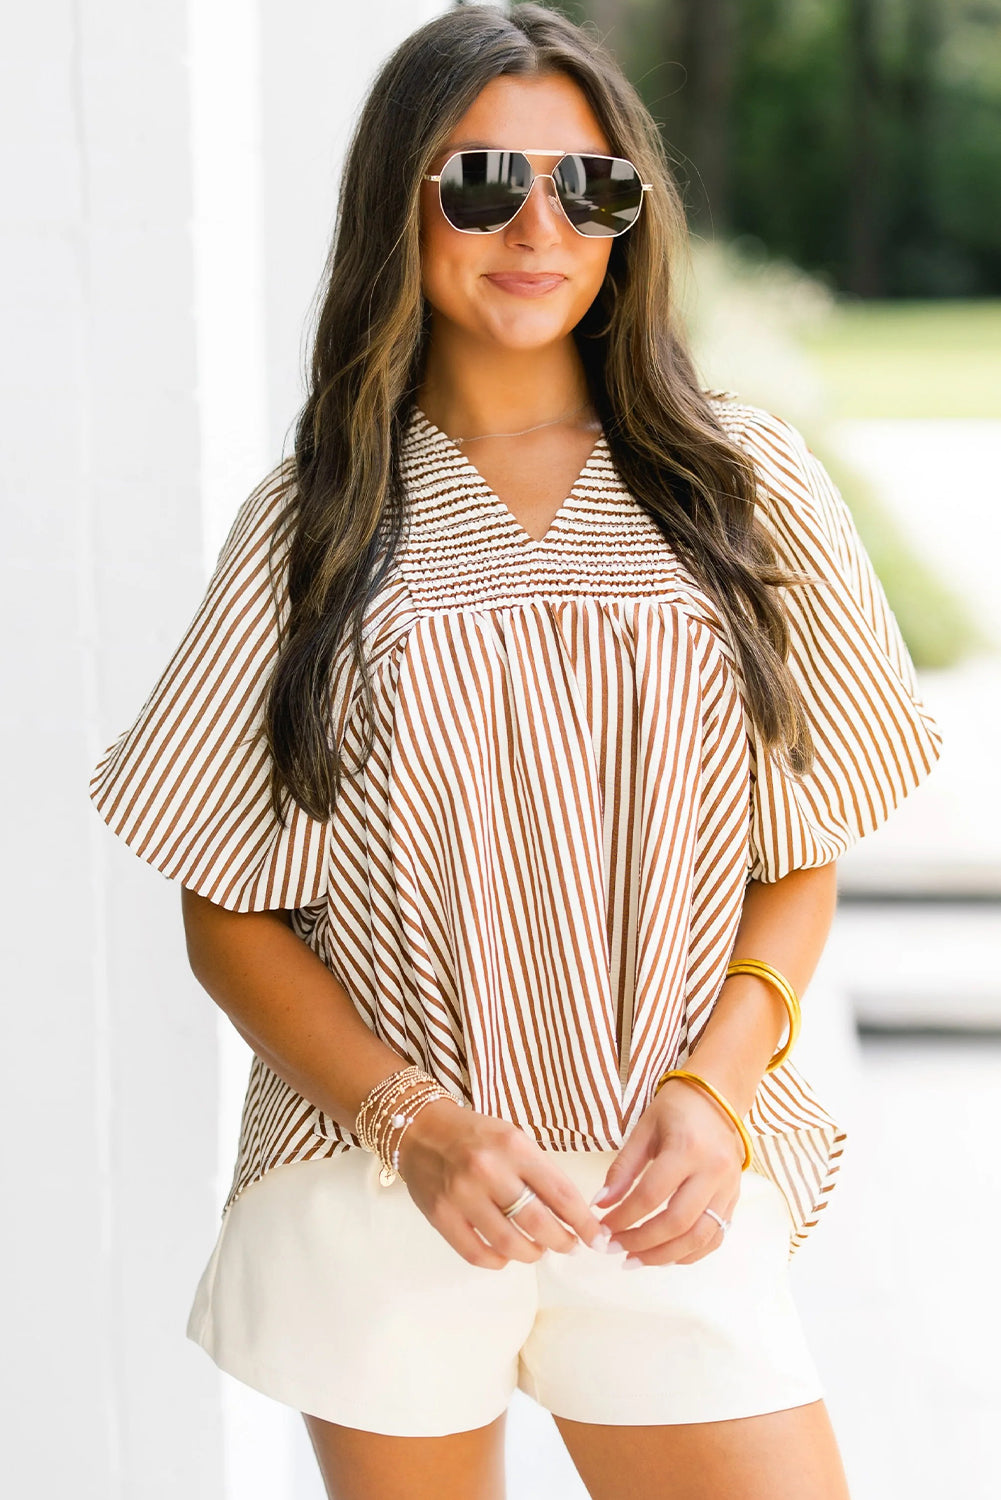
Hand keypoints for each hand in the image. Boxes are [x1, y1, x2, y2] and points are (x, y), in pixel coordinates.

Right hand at [396, 1096, 609, 1268]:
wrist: (420, 1128)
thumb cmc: (474, 1135)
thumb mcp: (513, 1139)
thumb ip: (538, 1173)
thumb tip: (570, 1215)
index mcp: (513, 1145)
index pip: (560, 1192)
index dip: (583, 1221)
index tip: (595, 1237)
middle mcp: (488, 1169)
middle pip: (537, 1223)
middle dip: (561, 1242)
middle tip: (568, 1246)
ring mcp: (461, 1193)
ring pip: (509, 1243)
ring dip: (531, 1253)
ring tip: (536, 1250)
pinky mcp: (440, 1214)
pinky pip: (476, 1253)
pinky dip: (497, 1261)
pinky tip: (504, 1255)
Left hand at [589, 1078, 745, 1265]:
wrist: (718, 1097)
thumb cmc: (676, 1109)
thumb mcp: (643, 1129)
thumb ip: (622, 1168)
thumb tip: (600, 1204)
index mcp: (687, 1149)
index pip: (651, 1195)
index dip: (623, 1218)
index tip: (602, 1229)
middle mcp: (713, 1171)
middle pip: (677, 1222)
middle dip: (642, 1243)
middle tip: (615, 1250)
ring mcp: (728, 1188)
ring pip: (699, 1237)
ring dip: (664, 1255)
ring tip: (635, 1260)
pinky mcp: (734, 1198)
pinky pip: (715, 1236)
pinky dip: (689, 1253)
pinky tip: (665, 1256)